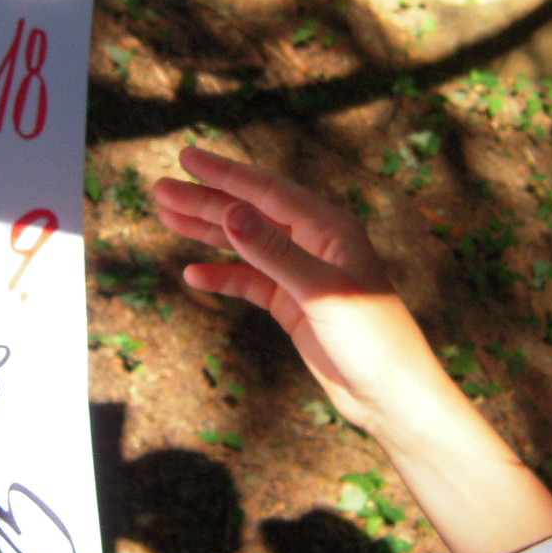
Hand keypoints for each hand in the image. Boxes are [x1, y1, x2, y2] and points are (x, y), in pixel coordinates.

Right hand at [152, 144, 453, 436]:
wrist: (391, 394)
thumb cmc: (372, 337)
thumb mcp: (319, 291)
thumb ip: (273, 251)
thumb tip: (231, 211)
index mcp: (329, 227)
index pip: (268, 191)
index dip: (225, 174)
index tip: (186, 157)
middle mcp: (315, 243)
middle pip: (251, 214)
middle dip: (206, 201)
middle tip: (160, 190)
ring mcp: (302, 274)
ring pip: (246, 245)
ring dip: (208, 233)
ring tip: (166, 218)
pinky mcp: (294, 305)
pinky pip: (250, 282)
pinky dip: (222, 276)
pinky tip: (193, 275)